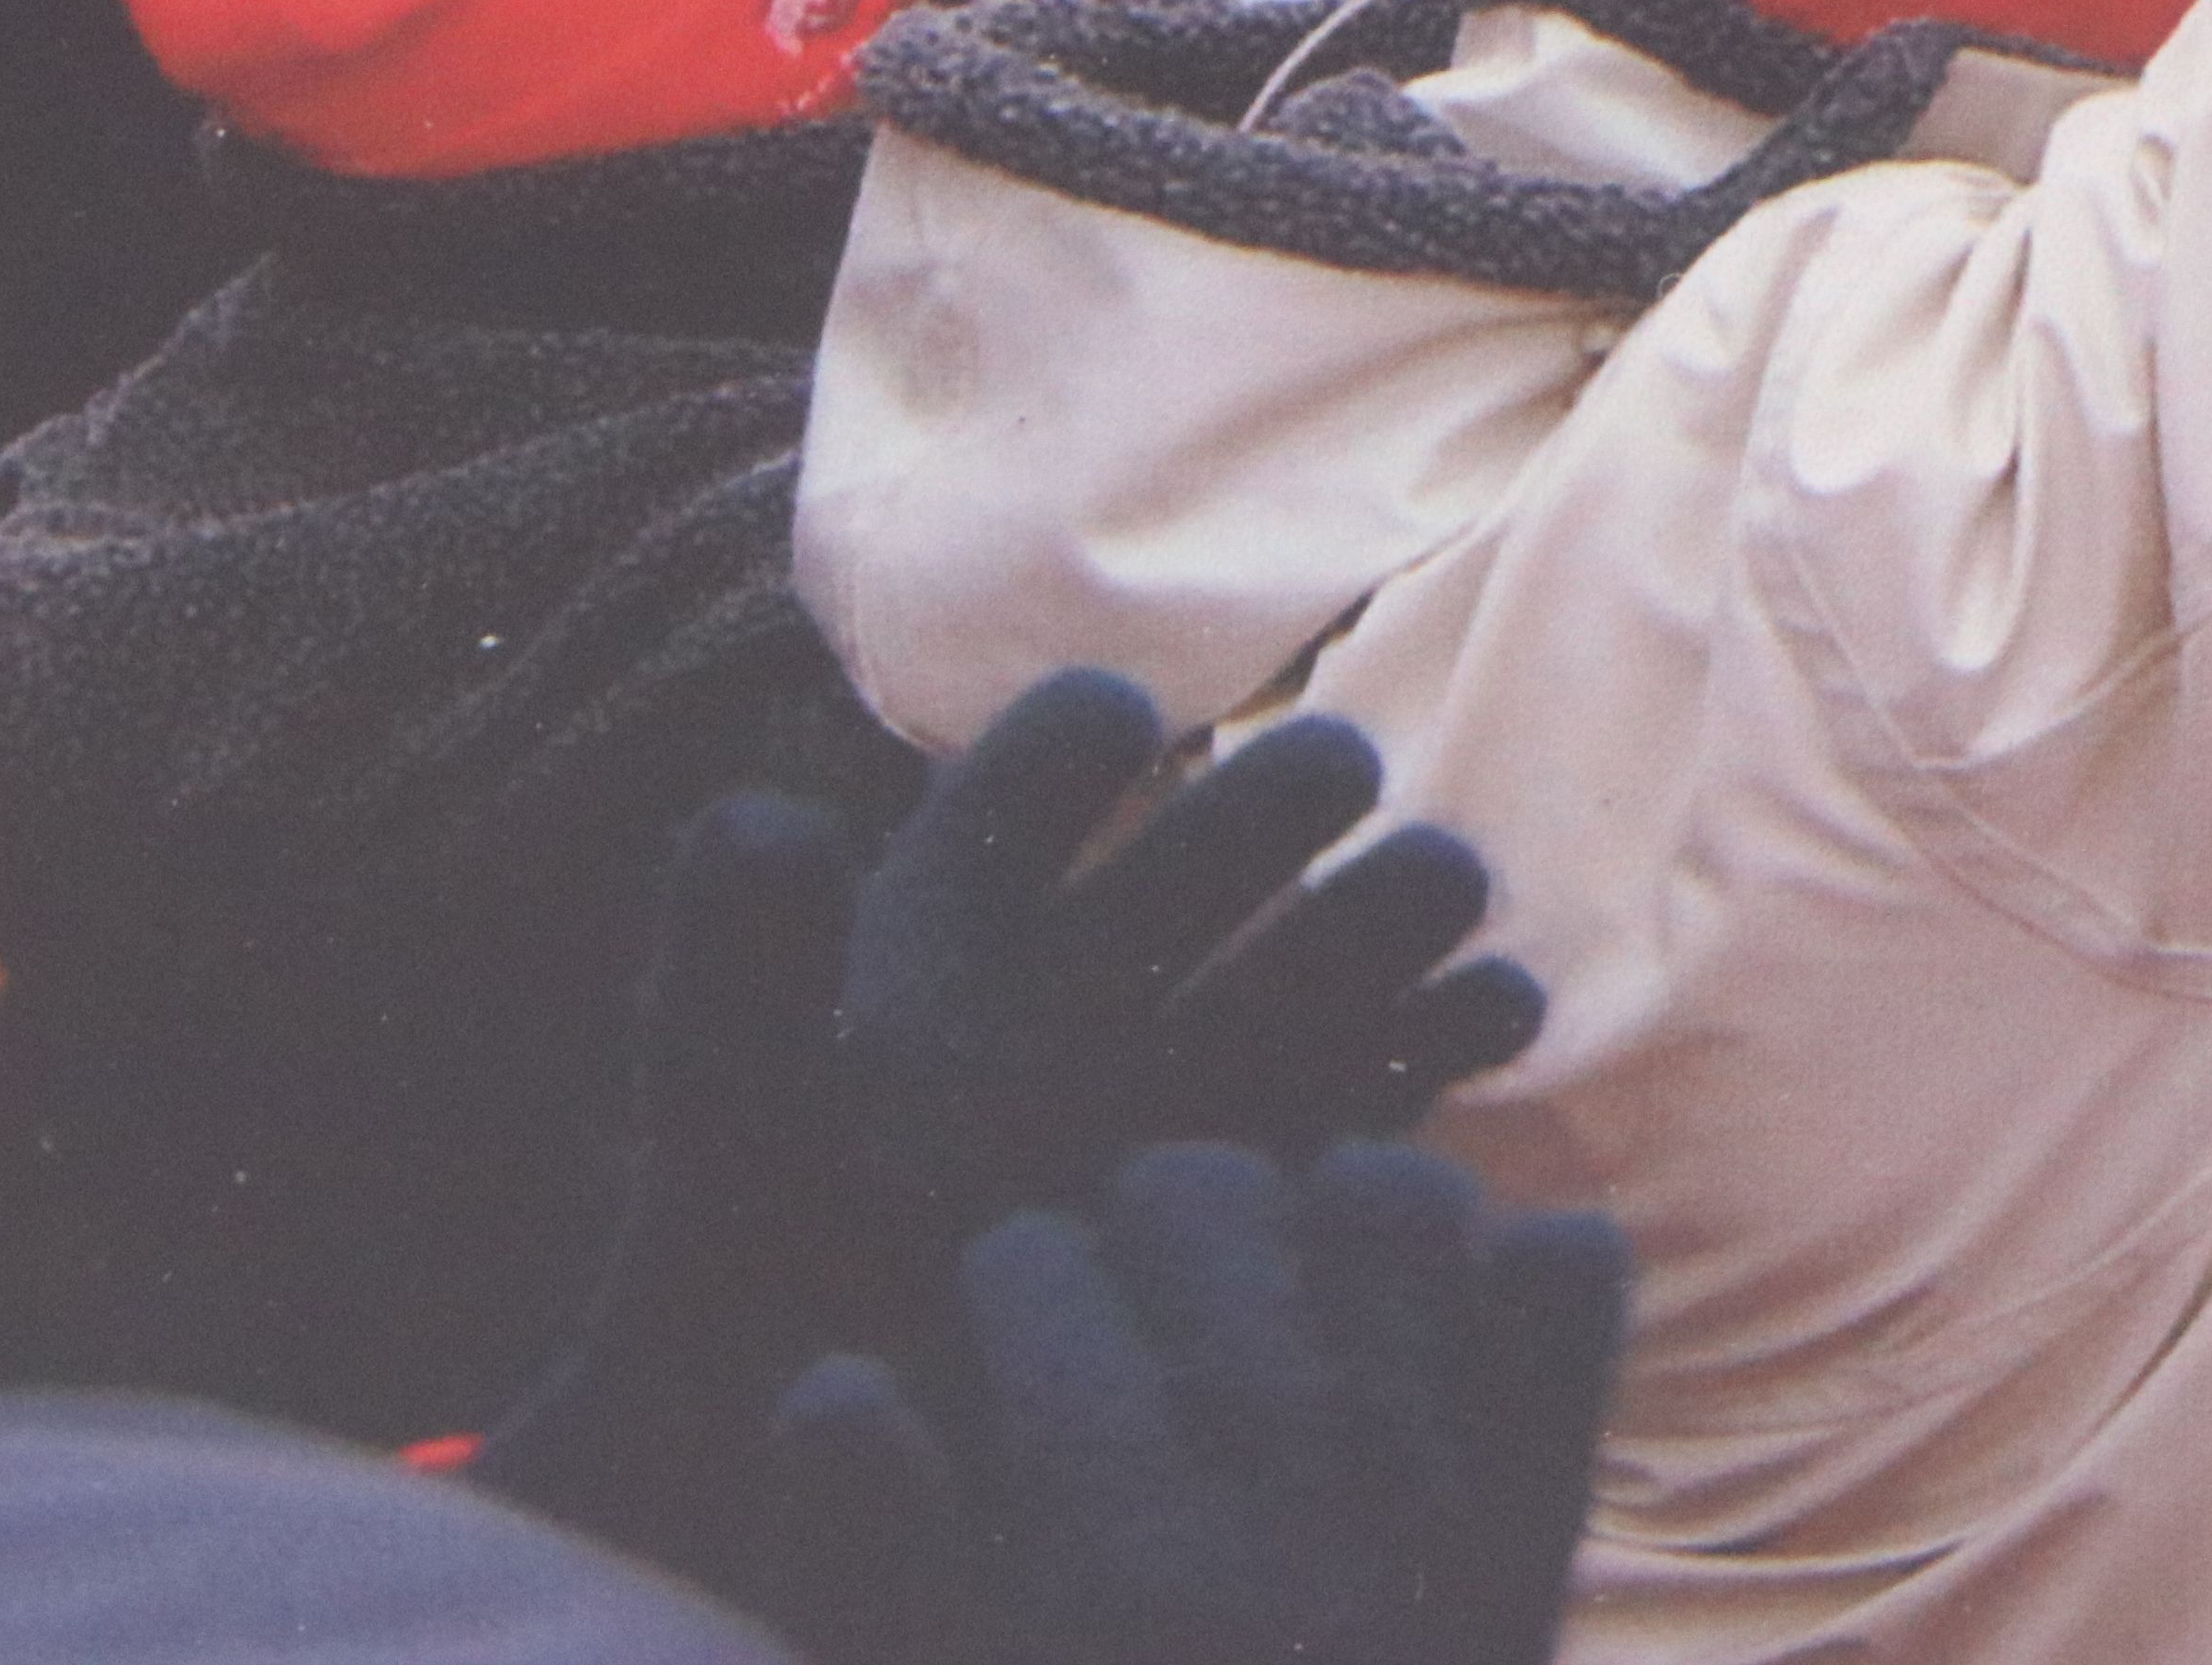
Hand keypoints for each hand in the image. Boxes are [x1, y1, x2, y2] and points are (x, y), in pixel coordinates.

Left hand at [471, 677, 1546, 1597]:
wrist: (842, 1480)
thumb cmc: (751, 1306)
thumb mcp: (730, 1135)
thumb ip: (731, 977)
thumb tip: (767, 810)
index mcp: (966, 923)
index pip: (1041, 765)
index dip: (1085, 732)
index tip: (1125, 735)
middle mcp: (1101, 970)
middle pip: (1232, 822)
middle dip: (1291, 789)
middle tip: (1329, 786)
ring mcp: (1206, 1063)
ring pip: (1343, 927)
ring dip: (1402, 888)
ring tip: (1433, 893)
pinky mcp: (1291, 1164)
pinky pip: (1405, 1062)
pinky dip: (1464, 1020)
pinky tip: (1480, 1017)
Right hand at [751, 1145, 1624, 1664]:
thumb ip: (870, 1548)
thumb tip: (837, 1378)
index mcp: (1114, 1519)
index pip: (1026, 1258)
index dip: (1008, 1309)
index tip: (1020, 1381)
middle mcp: (1284, 1459)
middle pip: (1196, 1185)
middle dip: (1151, 1236)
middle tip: (1148, 1334)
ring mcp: (1442, 1463)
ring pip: (1388, 1188)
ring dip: (1332, 1228)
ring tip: (1295, 1310)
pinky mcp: (1551, 1489)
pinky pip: (1566, 1274)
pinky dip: (1522, 1281)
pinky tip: (1455, 1342)